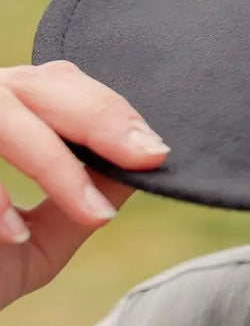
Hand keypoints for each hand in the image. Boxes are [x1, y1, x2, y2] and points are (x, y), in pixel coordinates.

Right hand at [0, 60, 169, 309]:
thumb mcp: (36, 242)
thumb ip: (83, 198)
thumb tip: (147, 162)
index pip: (61, 86)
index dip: (111, 111)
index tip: (157, 154)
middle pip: (37, 83)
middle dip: (98, 118)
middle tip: (145, 158)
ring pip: (1, 114)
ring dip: (51, 161)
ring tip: (90, 213)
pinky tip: (9, 232)